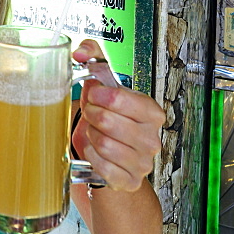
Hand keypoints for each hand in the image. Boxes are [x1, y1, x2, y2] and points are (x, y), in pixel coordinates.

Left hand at [72, 40, 163, 191]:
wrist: (113, 152)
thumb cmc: (109, 115)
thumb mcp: (103, 83)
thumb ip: (93, 56)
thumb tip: (81, 52)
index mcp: (151, 111)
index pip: (119, 98)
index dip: (98, 94)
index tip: (93, 94)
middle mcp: (152, 138)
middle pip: (107, 121)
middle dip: (92, 115)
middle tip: (91, 114)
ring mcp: (143, 162)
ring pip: (104, 145)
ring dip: (91, 136)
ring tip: (95, 131)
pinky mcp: (129, 181)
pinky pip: (101, 166)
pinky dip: (92, 156)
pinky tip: (96, 149)